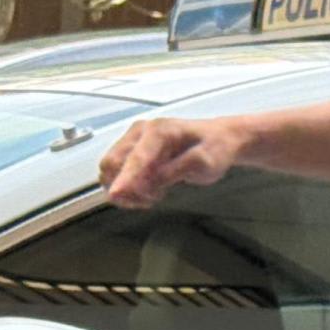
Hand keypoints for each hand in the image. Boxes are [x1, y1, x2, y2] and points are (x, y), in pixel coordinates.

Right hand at [99, 116, 244, 208]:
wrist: (219, 139)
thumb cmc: (214, 149)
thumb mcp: (203, 163)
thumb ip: (175, 172)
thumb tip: (151, 182)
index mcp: (159, 131)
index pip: (136, 158)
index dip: (125, 179)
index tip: (116, 195)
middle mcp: (141, 131)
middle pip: (113, 163)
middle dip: (127, 187)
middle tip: (153, 198)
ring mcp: (134, 139)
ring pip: (110, 169)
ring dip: (125, 188)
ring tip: (154, 194)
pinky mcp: (132, 148)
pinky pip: (116, 171)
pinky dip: (126, 185)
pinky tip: (148, 189)